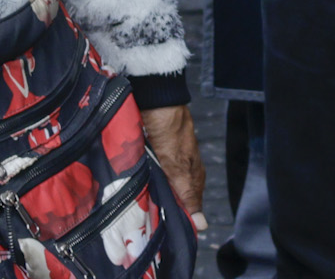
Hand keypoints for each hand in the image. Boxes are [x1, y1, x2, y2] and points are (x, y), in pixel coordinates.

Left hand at [142, 102, 206, 233]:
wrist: (156, 100)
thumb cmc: (170, 132)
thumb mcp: (178, 168)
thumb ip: (187, 196)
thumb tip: (202, 226)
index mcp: (192, 177)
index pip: (188, 208)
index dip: (178, 220)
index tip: (164, 234)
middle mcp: (181, 170)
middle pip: (173, 196)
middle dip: (160, 207)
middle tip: (144, 222)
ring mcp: (166, 161)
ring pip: (159, 185)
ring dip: (148, 193)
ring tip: (135, 208)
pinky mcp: (152, 152)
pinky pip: (149, 172)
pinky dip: (142, 179)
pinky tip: (132, 185)